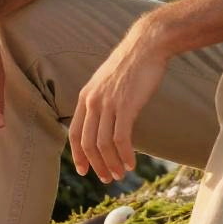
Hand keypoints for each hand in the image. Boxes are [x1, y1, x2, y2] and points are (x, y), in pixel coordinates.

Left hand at [69, 23, 168, 182]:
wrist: (146, 45)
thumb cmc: (132, 63)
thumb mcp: (107, 81)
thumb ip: (102, 99)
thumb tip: (105, 119)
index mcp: (85, 96)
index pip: (75, 133)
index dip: (78, 155)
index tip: (84, 170)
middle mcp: (93, 102)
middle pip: (88, 143)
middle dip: (97, 165)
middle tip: (107, 178)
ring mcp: (108, 104)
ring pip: (104, 145)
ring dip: (112, 164)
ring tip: (120, 174)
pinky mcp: (126, 106)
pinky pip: (121, 140)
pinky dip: (125, 156)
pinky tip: (132, 164)